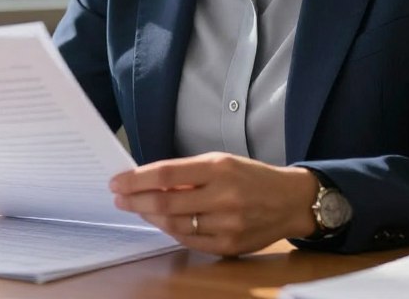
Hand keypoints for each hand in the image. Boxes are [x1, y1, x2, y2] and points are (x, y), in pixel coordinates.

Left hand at [109, 152, 318, 255]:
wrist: (291, 201)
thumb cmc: (252, 177)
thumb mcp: (223, 162)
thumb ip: (189, 173)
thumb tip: (148, 181)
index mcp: (220, 168)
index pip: (166, 174)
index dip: (137, 179)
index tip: (117, 181)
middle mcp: (223, 197)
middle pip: (165, 202)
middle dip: (135, 200)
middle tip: (119, 197)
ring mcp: (226, 224)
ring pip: (174, 224)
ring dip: (150, 216)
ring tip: (138, 208)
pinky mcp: (229, 246)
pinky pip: (189, 241)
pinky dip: (171, 230)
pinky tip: (163, 221)